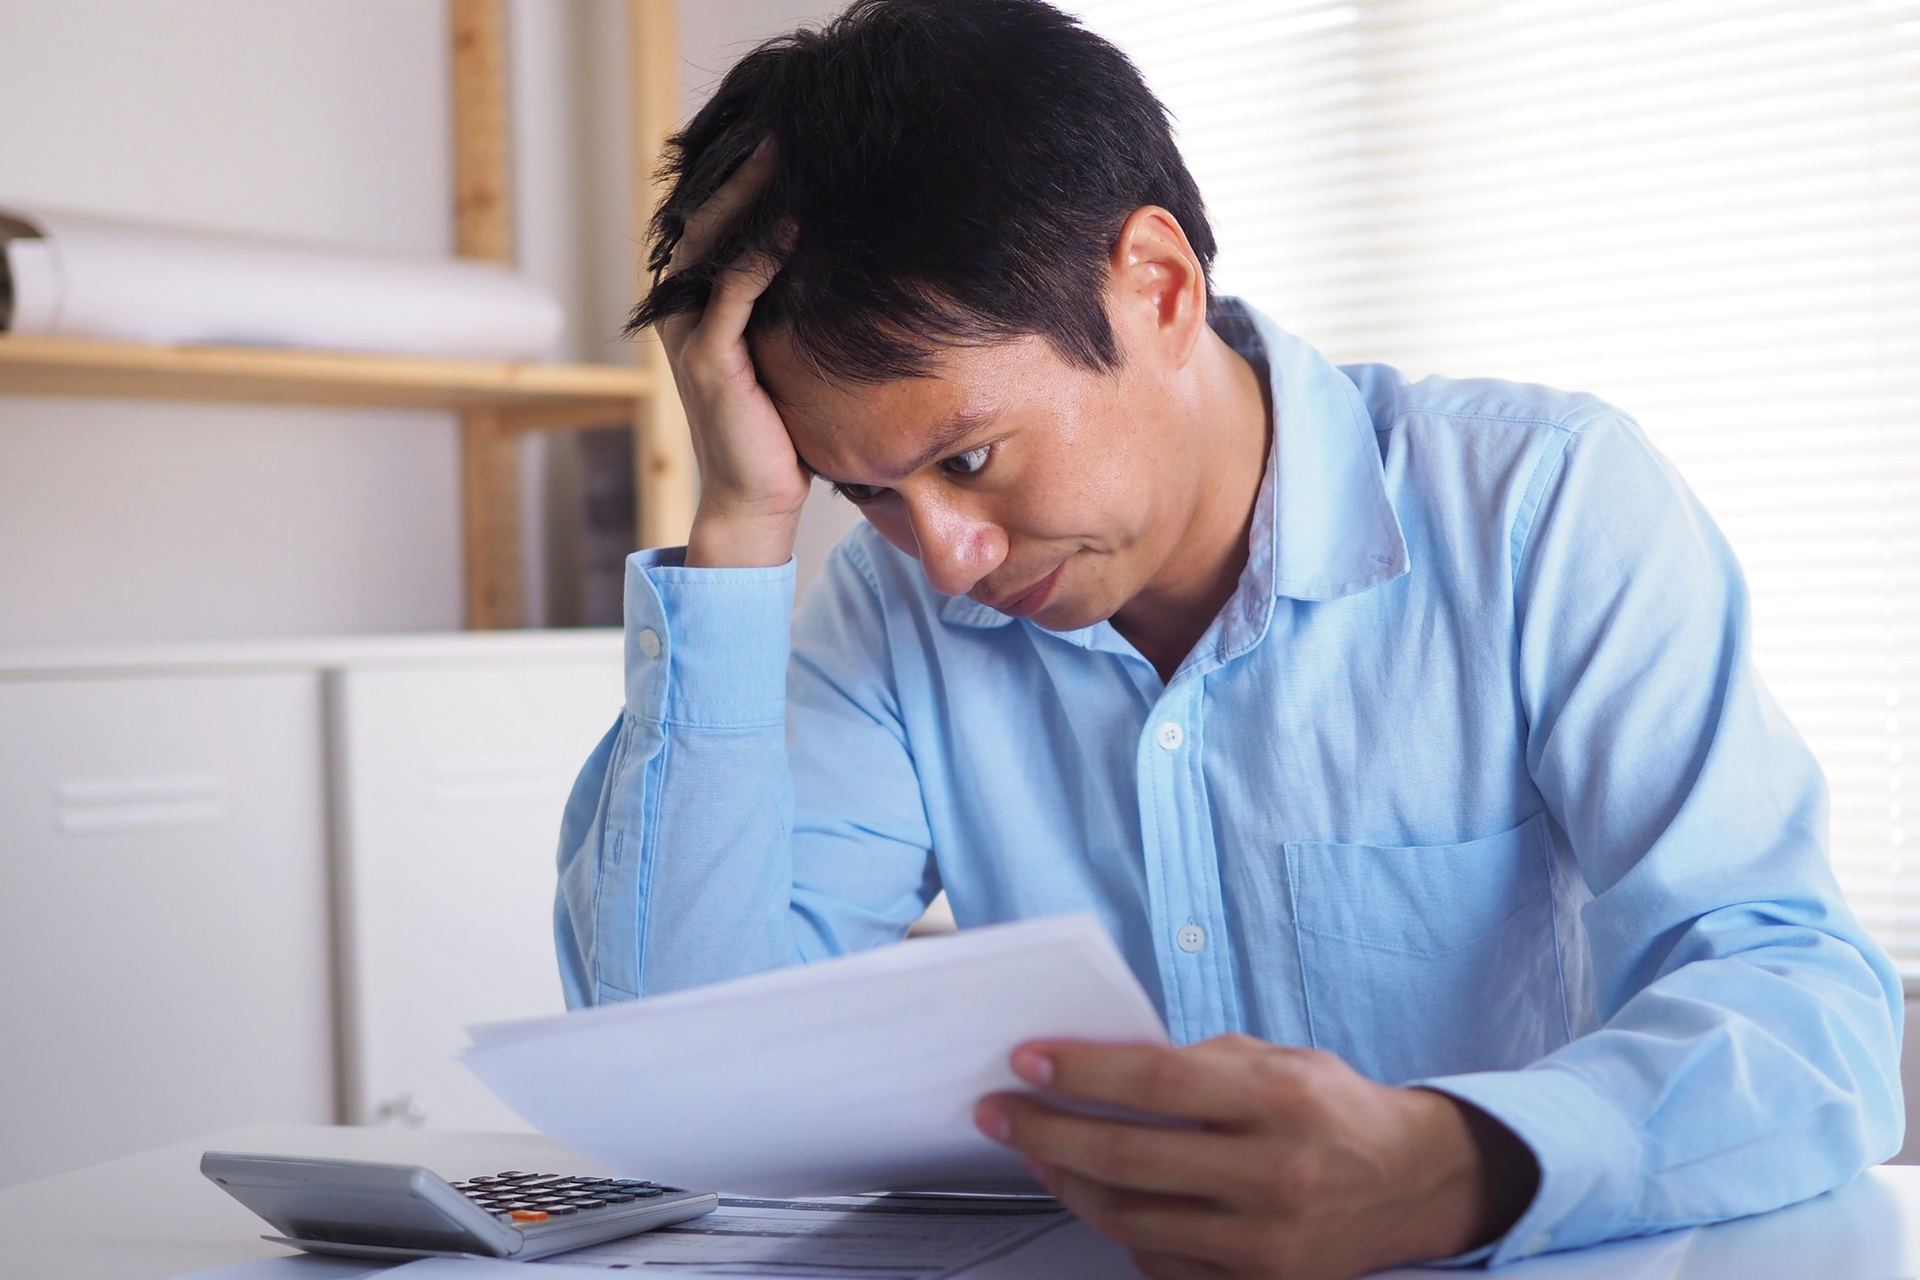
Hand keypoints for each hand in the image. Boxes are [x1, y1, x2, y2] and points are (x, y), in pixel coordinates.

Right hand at [654, 137, 811, 567]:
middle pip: (704, 225)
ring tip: (782, 161)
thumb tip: (834, 262)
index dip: (735, 186)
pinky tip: (790, 229)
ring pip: (712, 250)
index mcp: (700, 311)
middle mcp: (687, 317)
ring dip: (747, 203)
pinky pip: (732, 297)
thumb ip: (789, 311)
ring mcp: (694, 338)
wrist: (756, 500)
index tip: (777, 144)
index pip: (711, 230)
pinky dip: (758, 259)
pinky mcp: (713, 364)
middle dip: (739, 178)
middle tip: (778, 133)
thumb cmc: (781, 432)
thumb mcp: (787, 358)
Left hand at [974, 1035, 1537, 1279]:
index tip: (1027, 1061)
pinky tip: (1094, 1193)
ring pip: (1130, 1216)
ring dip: (1066, 1180)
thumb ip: (1197, 1064)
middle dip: (1046, 1132)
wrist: (1414, 1185)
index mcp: (1281, 1099)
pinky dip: (1117, 1225)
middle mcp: (1275, 1174)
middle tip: (999, 1112)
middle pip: (1128, 1156)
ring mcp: (1267, 1241)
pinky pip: (1159, 1259)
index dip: (1081, 1072)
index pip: (1157, 1081)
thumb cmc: (1335, 1109)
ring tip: (1034, 1150)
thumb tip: (1099, 1069)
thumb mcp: (1278, 1059)